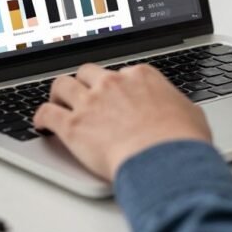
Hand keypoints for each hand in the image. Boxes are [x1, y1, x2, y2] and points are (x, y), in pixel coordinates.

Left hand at [33, 63, 210, 180]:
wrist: (165, 159)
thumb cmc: (182, 140)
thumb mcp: (191, 114)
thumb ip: (178, 106)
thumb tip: (182, 112)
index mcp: (140, 76)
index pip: (120, 72)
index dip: (115, 85)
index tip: (113, 93)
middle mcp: (112, 83)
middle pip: (87, 72)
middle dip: (84, 82)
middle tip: (83, 95)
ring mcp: (90, 102)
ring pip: (62, 85)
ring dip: (59, 93)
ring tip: (57, 102)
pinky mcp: (73, 126)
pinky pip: (47, 113)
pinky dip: (41, 117)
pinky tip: (41, 123)